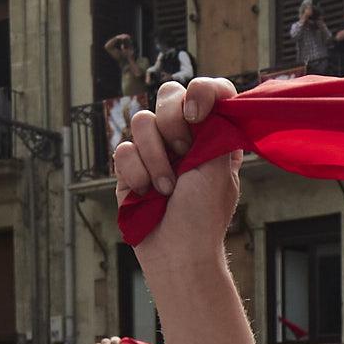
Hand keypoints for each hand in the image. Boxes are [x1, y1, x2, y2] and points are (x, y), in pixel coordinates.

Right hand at [117, 84, 242, 264]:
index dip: (202, 92)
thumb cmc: (203, 216)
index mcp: (212, 135)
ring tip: (165, 188)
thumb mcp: (219, 167)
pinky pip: (123, 149)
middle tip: (183, 152)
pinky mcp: (130, 167)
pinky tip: (146, 194)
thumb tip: (203, 98)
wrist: (177, 252)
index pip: (209, 91)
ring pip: (141, 121)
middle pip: (168, 94)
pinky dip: (136, 173)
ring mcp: (155, 151)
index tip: (198, 114)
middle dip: (172, 121)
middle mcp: (184, 138)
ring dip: (155, 158)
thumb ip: (214, 127)